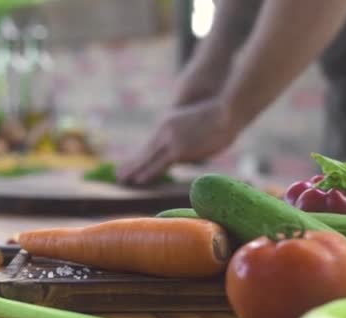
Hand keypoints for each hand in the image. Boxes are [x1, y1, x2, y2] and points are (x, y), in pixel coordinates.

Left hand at [117, 97, 238, 184]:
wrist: (226, 110)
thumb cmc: (217, 116)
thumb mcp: (195, 124)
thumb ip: (184, 137)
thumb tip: (183, 154)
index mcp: (168, 124)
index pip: (151, 146)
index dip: (140, 158)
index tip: (129, 166)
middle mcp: (166, 132)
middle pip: (146, 153)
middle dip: (133, 165)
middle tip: (119, 176)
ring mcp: (172, 140)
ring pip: (149, 159)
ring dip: (135, 170)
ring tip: (123, 179)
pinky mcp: (179, 150)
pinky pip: (160, 164)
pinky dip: (148, 172)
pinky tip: (137, 179)